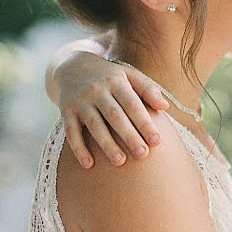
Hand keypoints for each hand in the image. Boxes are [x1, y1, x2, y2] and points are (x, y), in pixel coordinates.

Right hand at [54, 51, 168, 168]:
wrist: (72, 66)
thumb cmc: (109, 76)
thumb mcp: (128, 75)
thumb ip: (148, 88)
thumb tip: (165, 106)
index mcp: (116, 81)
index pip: (133, 104)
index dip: (144, 123)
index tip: (157, 140)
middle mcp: (98, 90)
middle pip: (115, 116)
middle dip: (129, 136)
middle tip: (142, 155)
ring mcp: (80, 101)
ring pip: (95, 125)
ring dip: (107, 145)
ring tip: (120, 162)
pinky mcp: (66, 111)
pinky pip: (71, 132)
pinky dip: (79, 149)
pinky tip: (89, 165)